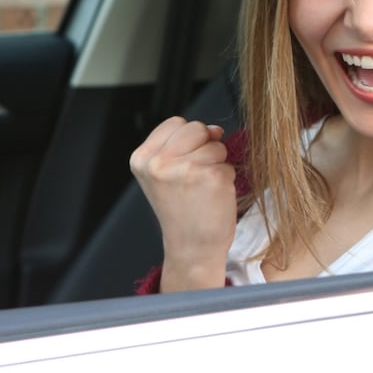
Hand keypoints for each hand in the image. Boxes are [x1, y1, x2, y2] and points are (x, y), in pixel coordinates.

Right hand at [130, 117, 236, 290]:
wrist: (192, 249)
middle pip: (197, 128)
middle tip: (194, 179)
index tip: (183, 166)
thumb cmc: (182, 212)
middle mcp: (159, 163)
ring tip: (202, 189)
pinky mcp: (212, 177)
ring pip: (216, 144)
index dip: (188, 140)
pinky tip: (213, 197)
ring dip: (217, 164)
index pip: (176, 123)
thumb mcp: (165, 174)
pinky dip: (227, 178)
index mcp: (143, 159)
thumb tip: (215, 129)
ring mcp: (186, 169)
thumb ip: (183, 145)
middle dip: (204, 147)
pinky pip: (229, 163)